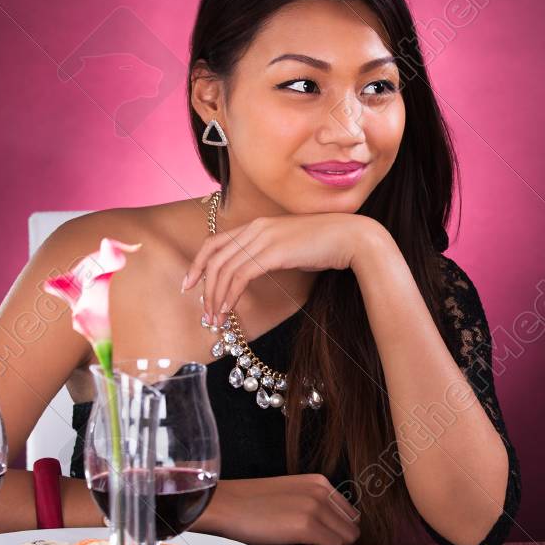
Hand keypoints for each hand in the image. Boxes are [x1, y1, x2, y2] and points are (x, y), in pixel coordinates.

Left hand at [182, 213, 388, 323]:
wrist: (353, 238)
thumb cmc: (328, 246)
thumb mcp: (292, 247)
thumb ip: (272, 254)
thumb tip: (259, 270)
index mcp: (258, 225)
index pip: (216, 242)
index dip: (199, 263)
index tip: (191, 284)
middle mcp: (256, 227)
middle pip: (214, 256)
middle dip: (202, 285)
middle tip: (202, 310)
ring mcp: (264, 238)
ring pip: (225, 269)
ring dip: (216, 296)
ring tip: (216, 319)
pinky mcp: (273, 253)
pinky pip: (241, 275)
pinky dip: (230, 294)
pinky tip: (229, 309)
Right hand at [193, 474, 360, 544]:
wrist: (223, 505)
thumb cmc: (251, 504)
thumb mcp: (290, 494)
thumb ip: (314, 503)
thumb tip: (335, 526)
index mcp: (319, 482)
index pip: (350, 512)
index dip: (337, 527)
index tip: (322, 534)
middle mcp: (322, 492)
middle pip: (351, 525)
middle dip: (338, 537)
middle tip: (313, 542)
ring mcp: (315, 508)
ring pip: (346, 537)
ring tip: (304, 543)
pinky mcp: (306, 526)